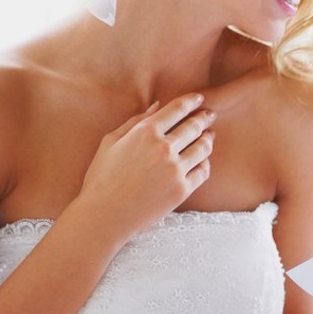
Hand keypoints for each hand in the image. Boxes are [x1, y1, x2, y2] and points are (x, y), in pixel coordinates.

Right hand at [78, 93, 215, 240]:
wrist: (105, 215)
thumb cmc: (102, 177)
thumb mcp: (110, 142)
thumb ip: (135, 122)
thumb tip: (157, 106)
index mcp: (145, 133)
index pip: (176, 109)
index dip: (191, 101)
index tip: (199, 98)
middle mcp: (164, 148)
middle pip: (193, 127)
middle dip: (204, 117)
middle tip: (210, 114)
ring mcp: (175, 170)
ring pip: (203, 148)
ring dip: (208, 138)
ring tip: (210, 135)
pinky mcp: (183, 189)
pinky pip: (203, 171)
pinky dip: (205, 162)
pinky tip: (203, 159)